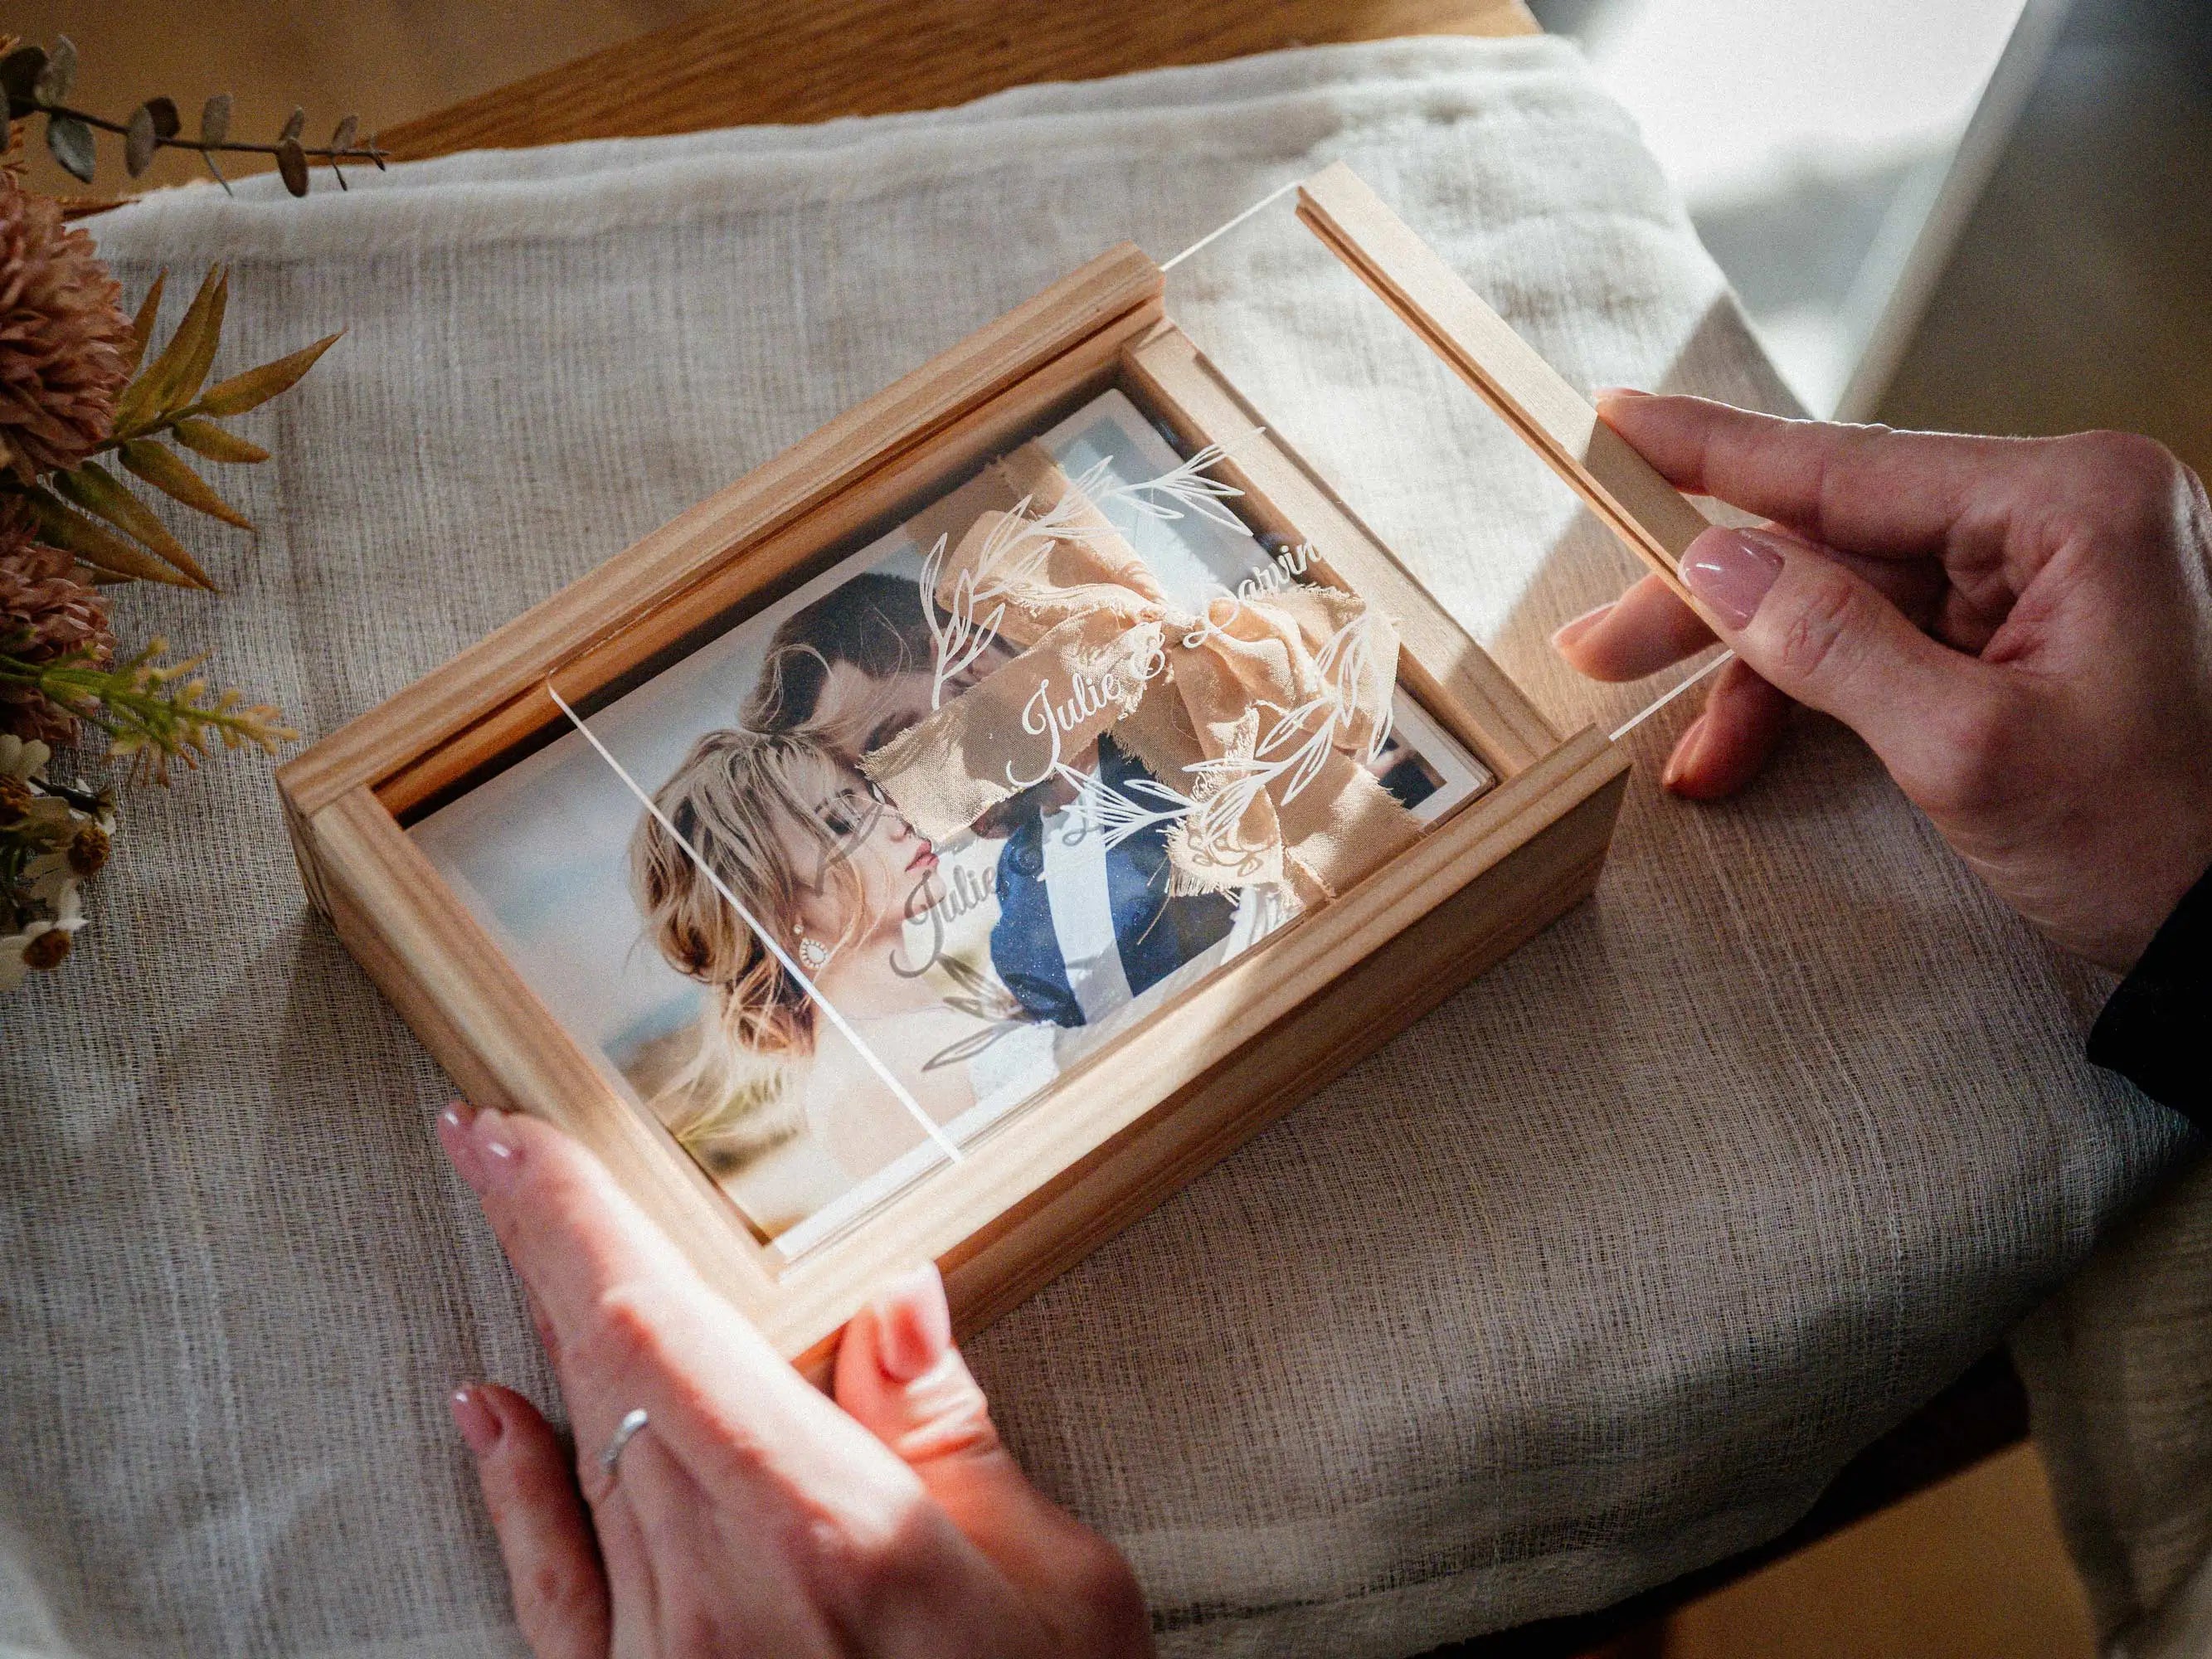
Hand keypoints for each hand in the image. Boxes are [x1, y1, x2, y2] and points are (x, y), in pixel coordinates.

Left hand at [437, 1101, 1150, 1657]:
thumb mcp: (1058, 1584)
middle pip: (600, 1372)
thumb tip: (898, 1302)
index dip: (570, 1222)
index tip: (512, 1138)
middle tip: (488, 1147)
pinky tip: (485, 1406)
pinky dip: (510, 1487)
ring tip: (513, 1228)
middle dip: (540, 1243)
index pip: (658, 1330)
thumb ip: (954, 1435)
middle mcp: (723, 1593)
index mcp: (832, 1529)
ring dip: (542, 1331)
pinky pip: (552, 1590)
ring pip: (578, 1454)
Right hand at [1554, 393, 2211, 970]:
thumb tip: (1716, 565)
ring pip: (1847, 596)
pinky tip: (1741, 754)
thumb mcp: (1969, 750)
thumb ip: (1831, 644)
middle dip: (1716, 602)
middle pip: (1835, 535)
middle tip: (1598, 644)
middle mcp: (2061, 513)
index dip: (1713, 454)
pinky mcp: (2030, 630)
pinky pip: (1887, 641)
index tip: (1614, 424)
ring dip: (1754, 670)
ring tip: (1677, 742)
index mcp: (2073, 502)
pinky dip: (1811, 697)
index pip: (1849, 464)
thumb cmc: (2155, 843)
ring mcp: (2047, 572)